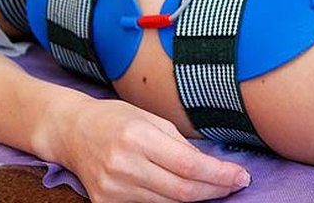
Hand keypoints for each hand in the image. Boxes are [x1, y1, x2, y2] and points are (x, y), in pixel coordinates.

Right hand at [38, 97, 249, 201]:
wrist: (72, 131)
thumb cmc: (117, 119)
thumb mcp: (153, 120)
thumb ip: (181, 145)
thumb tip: (211, 167)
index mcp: (138, 137)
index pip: (189, 165)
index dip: (220, 175)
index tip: (241, 176)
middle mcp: (123, 165)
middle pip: (182, 190)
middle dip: (216, 190)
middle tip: (236, 184)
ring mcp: (112, 188)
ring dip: (198, 197)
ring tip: (217, 187)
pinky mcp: (105, 202)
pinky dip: (172, 201)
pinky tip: (188, 191)